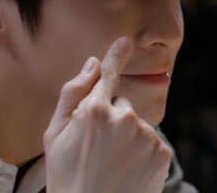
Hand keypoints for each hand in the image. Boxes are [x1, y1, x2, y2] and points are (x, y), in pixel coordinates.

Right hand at [44, 37, 172, 192]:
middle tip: (97, 147)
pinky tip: (127, 169)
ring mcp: (146, 136)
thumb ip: (72, 94)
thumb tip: (92, 64)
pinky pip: (150, 141)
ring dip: (127, 136)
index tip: (125, 41)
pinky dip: (142, 151)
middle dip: (112, 118)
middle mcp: (124, 118)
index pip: (108, 75)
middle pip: (121, 104)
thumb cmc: (67, 176)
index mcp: (94, 111)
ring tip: (111, 162)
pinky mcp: (161, 153)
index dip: (115, 57)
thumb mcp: (54, 136)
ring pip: (136, 124)